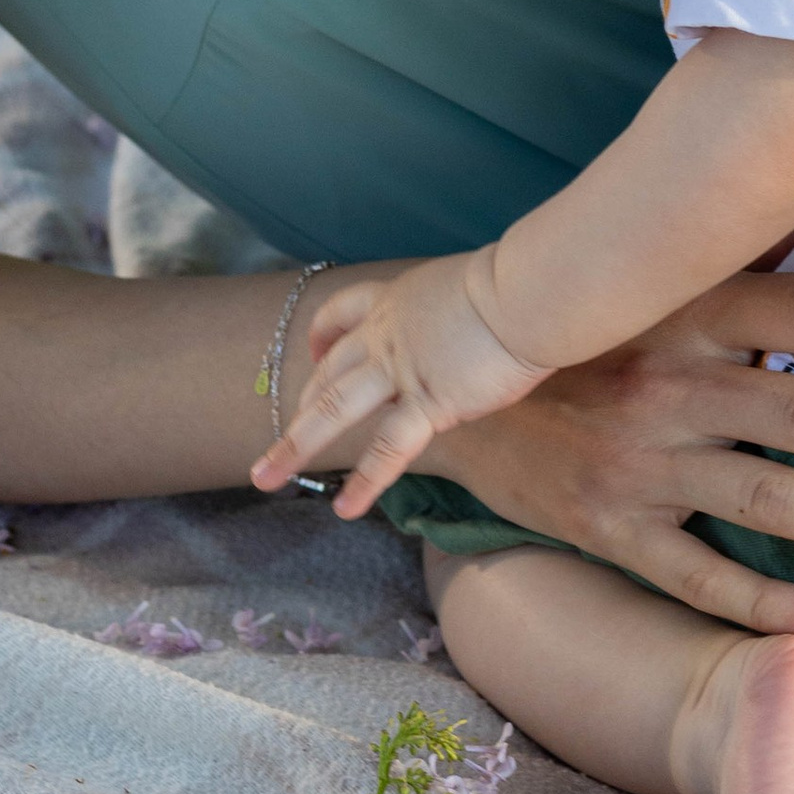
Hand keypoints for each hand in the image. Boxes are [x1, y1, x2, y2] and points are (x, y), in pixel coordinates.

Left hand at [253, 257, 546, 516]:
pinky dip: (366, 481)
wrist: (530, 291)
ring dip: (294, 445)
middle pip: (329, 373)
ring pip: (334, 410)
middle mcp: (387, 334)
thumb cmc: (522, 283)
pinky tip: (346, 509)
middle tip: (276, 444)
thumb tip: (478, 326)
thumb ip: (458, 311)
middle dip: (299, 408)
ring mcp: (401, 369)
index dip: (322, 336)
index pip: (343, 313)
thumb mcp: (472, 287)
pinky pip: (389, 448)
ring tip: (264, 477)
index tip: (315, 353)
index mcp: (397, 300)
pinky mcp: (429, 401)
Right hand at [444, 265, 793, 635]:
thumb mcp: (652, 273)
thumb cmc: (585, 324)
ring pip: (766, 498)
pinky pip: (694, 574)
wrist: (453, 384)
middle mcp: (670, 383)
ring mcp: (640, 461)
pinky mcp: (609, 528)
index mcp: (688, 308)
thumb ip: (742, 249)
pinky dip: (760, 601)